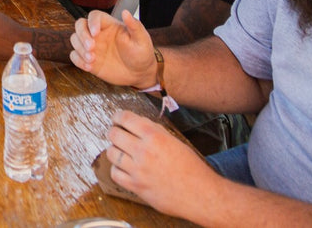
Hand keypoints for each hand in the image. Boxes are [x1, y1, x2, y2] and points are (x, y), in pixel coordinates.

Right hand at [70, 9, 157, 88]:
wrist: (140, 74)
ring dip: (80, 49)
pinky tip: (89, 67)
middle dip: (82, 35)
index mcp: (110, 25)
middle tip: (91, 47)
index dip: (92, 22)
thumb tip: (125, 12)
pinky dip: (78, 61)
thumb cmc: (142, 54)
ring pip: (75, 40)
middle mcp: (98, 34)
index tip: (96, 33)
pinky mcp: (89, 60)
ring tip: (92, 59)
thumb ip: (135, 26)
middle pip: (80, 25)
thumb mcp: (142, 40)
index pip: (94, 16)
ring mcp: (92, 47)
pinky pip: (75, 56)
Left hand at [102, 109, 219, 218]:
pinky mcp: (136, 186)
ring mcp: (138, 170)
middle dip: (114, 131)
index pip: (126, 118)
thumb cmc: (192, 168)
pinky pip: (115, 174)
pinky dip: (116, 168)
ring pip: (111, 153)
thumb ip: (155, 132)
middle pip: (114, 134)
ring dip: (114, 149)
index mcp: (154, 137)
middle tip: (116, 133)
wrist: (200, 194)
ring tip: (120, 150)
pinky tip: (123, 167)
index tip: (117, 117)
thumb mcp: (175, 141)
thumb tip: (138, 124)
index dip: (118, 116)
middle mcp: (143, 151)